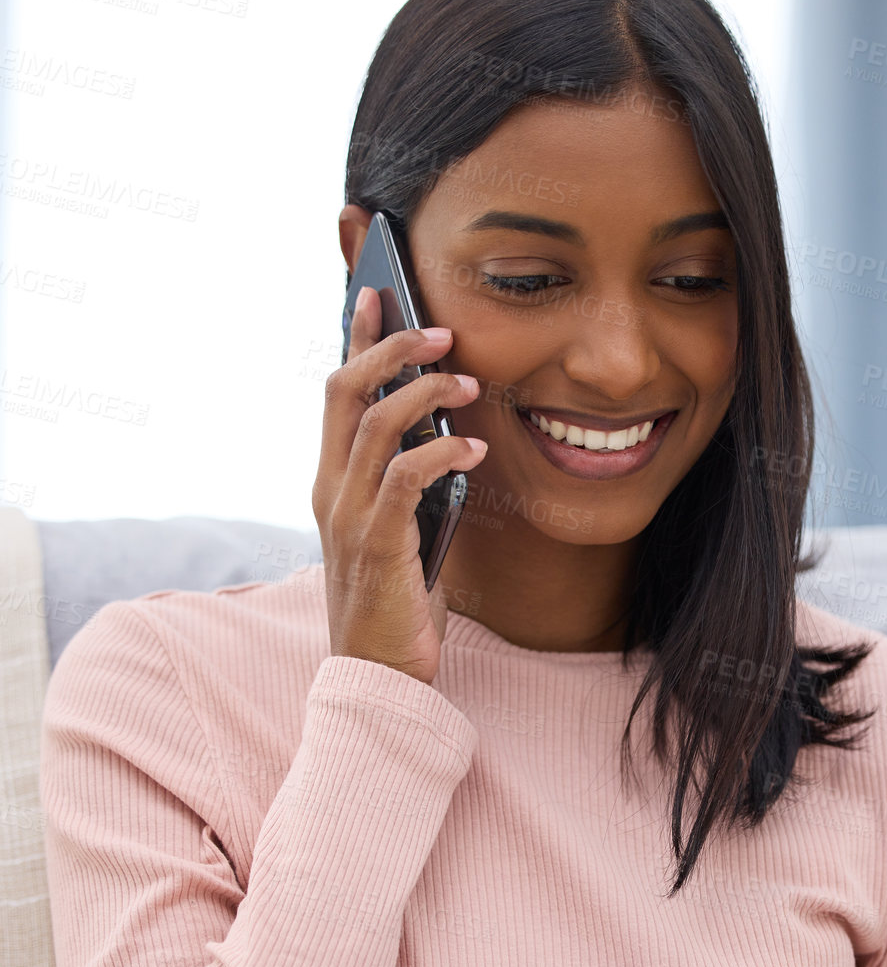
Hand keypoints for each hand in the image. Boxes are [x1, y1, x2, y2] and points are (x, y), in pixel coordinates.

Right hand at [312, 287, 485, 682]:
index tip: (378, 293)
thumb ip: (410, 486)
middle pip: (346, 392)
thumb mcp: (401, 532)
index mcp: (332, 482)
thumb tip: (452, 438)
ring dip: (426, 395)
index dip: (356, 340)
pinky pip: (405, 478)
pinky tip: (475, 448)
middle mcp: (331, 491)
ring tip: (469, 383)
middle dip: (391, 349)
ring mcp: (349, 517)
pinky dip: (442, 453)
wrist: (377, 674)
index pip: (336, 393)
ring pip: (377, 425)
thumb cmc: (396, 604)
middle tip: (440, 331)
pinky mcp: (378, 544)